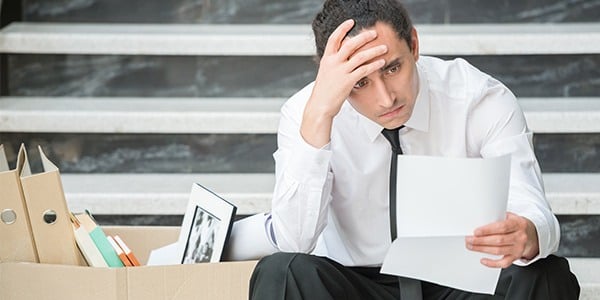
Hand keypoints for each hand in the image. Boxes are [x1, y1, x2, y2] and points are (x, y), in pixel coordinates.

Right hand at [300, 19, 387, 146]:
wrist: (319, 106)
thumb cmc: (323, 92)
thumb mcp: (326, 74)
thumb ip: (333, 64)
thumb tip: (343, 57)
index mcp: (326, 59)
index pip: (334, 38)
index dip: (342, 28)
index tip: (351, 22)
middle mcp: (333, 63)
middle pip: (350, 43)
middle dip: (363, 37)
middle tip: (374, 33)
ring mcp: (340, 71)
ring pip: (360, 56)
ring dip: (374, 50)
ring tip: (384, 47)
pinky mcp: (348, 81)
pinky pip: (364, 70)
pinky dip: (374, 65)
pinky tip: (382, 62)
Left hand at [465, 212, 538, 267]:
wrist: (532, 234)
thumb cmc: (517, 224)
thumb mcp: (511, 216)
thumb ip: (498, 217)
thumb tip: (480, 218)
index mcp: (518, 224)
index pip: (502, 227)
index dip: (488, 230)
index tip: (476, 232)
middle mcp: (520, 237)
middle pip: (498, 240)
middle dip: (481, 241)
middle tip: (469, 240)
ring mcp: (518, 248)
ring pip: (499, 251)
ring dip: (482, 249)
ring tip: (471, 246)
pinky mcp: (516, 257)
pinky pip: (504, 263)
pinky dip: (493, 263)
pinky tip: (483, 260)